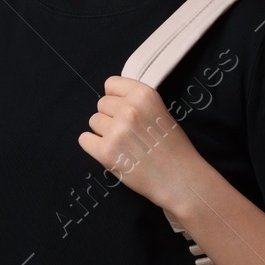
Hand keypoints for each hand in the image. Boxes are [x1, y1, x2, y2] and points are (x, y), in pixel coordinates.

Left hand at [78, 75, 203, 211]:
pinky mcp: (106, 152)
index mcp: (144, 95)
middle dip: (111, 117)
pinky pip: (85, 140)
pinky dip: (93, 146)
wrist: (180, 179)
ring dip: (104, 133)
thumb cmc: (173, 148)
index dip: (116, 99)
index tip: (123, 111)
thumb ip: (137, 102)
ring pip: (93, 122)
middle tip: (128, 133)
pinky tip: (111, 153)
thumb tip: (112, 100)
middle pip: (101, 104)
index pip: (111, 84)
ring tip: (124, 145)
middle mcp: (129, 109)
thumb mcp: (161, 112)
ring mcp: (116, 131)